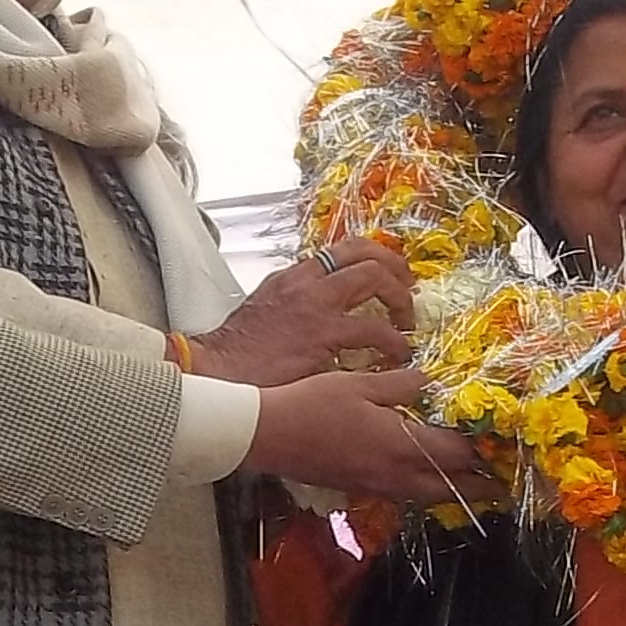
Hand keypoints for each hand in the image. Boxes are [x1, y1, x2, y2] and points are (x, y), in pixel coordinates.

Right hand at [197, 244, 415, 383]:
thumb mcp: (264, 317)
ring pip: (374, 277)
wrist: (216, 375)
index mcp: (291, 278)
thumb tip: (319, 321)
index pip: (340, 250)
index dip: (374, 258)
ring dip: (400, 300)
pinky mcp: (323, 334)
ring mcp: (316, 305)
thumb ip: (293, 310)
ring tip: (407, 326)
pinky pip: (374, 328)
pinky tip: (397, 355)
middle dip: (396, 269)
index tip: (390, 275)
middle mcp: (305, 283)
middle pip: (363, 253)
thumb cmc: (236, 358)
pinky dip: (394, 341)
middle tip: (409, 292)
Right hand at [246, 367, 500, 508]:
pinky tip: (426, 479)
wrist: (267, 435)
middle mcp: (394, 473)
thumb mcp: (360, 383)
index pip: (456, 452)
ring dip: (455, 492)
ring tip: (476, 487)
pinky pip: (405, 493)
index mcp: (400, 445)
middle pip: (449, 487)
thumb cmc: (312, 404)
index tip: (504, 445)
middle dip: (480, 487)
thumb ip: (402, 384)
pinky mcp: (361, 487)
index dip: (483, 449)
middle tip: (504, 485)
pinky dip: (426, 490)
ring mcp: (377, 484)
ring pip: (427, 495)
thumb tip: (432, 382)